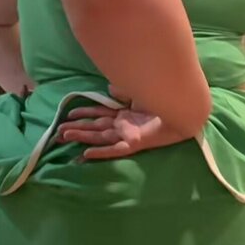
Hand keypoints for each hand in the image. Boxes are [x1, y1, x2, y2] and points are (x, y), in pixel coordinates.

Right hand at [55, 86, 187, 160]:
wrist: (186, 108)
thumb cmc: (164, 98)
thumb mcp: (138, 91)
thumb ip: (123, 91)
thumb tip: (108, 89)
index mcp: (124, 113)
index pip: (98, 114)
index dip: (83, 114)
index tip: (67, 114)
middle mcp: (124, 125)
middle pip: (95, 128)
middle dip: (77, 129)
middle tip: (58, 132)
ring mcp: (128, 134)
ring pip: (99, 137)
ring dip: (82, 138)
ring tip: (65, 138)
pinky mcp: (136, 143)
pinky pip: (115, 149)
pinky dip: (100, 152)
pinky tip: (86, 155)